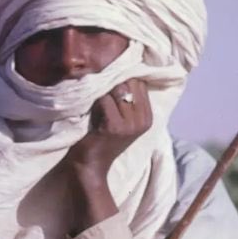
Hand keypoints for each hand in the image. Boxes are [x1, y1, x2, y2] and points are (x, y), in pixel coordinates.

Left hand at [62, 79, 152, 231]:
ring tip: (96, 107)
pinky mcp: (113, 126)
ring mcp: (129, 124)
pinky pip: (104, 100)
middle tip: (101, 96)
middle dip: (113, 83)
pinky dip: (95, 102)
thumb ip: (126, 100)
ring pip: (117, 90)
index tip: (109, 87)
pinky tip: (91, 114)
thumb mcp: (121, 119)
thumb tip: (122, 71)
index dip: (123, 78)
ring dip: (102, 93)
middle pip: (130, 82)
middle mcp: (142, 120)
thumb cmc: (101, 141)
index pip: (140, 82)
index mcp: (147, 117)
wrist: (90, 167)